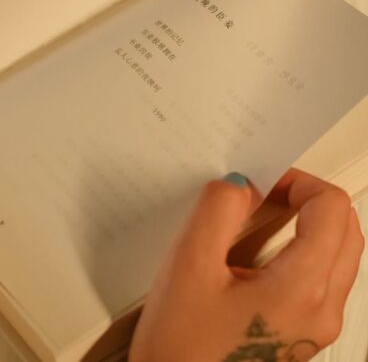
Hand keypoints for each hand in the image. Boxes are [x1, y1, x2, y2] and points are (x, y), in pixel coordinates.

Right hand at [128, 169, 363, 361]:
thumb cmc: (179, 350)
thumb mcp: (187, 267)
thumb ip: (216, 212)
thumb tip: (238, 184)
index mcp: (301, 292)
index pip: (332, 210)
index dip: (298, 182)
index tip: (264, 181)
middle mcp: (321, 313)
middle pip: (346, 232)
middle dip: (309, 201)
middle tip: (265, 194)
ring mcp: (315, 328)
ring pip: (337, 257)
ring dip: (308, 227)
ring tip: (258, 222)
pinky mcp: (301, 336)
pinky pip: (320, 282)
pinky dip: (300, 255)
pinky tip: (255, 258)